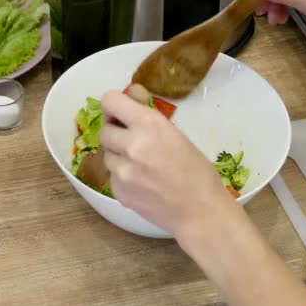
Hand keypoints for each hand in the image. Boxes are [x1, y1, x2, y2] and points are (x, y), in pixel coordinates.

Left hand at [98, 91, 235, 235]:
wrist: (200, 212)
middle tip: (133, 141)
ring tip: (141, 166)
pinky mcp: (118, 191)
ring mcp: (122, 170)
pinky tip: (142, 183)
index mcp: (150, 125)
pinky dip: (122, 176)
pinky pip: (112, 176)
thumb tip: (131, 93)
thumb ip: (149, 116)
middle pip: (105, 130)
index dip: (114, 106)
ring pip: (107, 154)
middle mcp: (132, 144)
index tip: (122, 114)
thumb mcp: (177, 135)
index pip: (110, 101)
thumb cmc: (197, 172)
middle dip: (116, 133)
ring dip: (118, 155)